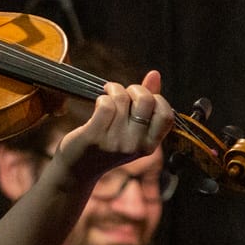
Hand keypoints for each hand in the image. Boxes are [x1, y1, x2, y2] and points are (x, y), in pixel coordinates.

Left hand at [49, 69, 173, 191]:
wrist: (78, 170)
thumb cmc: (107, 143)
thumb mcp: (132, 129)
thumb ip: (147, 102)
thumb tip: (155, 74)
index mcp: (150, 146)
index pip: (167, 115)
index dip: (156, 99)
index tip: (142, 98)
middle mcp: (135, 146)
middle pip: (146, 100)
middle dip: (135, 88)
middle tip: (124, 93)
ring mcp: (116, 142)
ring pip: (122, 98)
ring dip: (114, 90)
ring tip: (108, 93)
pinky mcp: (95, 137)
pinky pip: (106, 104)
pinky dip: (102, 97)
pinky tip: (99, 103)